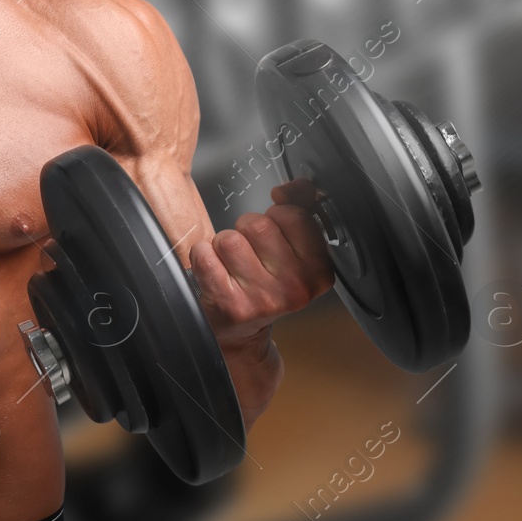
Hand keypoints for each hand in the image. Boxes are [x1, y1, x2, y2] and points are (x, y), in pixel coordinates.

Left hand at [188, 178, 336, 428]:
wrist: (240, 334)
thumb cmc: (265, 285)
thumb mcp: (293, 250)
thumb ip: (300, 209)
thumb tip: (298, 186)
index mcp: (319, 273)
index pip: (294, 216)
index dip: (276, 218)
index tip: (274, 238)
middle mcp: (295, 289)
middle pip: (258, 225)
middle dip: (247, 231)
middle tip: (248, 255)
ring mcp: (262, 299)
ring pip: (229, 238)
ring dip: (223, 245)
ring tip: (231, 266)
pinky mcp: (229, 305)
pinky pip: (204, 254)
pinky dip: (202, 256)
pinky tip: (213, 273)